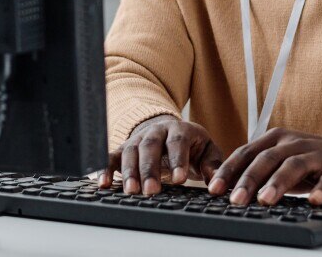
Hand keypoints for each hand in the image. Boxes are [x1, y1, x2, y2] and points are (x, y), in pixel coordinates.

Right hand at [99, 115, 223, 195]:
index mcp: (179, 129)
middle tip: (151, 190)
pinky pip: (112, 156)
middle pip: (150, 146)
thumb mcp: (207, 151)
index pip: (177, 142)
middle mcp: (155, 131)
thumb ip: (213, 165)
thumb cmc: (191, 145)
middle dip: (149, 169)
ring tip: (131, 191)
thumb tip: (217, 184)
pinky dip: (106, 168)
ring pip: (130, 151)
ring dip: (129, 171)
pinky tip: (103, 183)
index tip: (179, 179)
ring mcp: (138, 138)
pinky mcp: (124, 147)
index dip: (178, 159)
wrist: (169, 130)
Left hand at [208, 128, 321, 205]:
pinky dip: (321, 190)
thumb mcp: (281, 159)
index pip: (247, 152)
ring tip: (265, 199)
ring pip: (293, 166)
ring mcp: (315, 155)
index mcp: (275, 139)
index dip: (229, 170)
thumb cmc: (309, 160)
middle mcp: (293, 144)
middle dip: (249, 179)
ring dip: (278, 183)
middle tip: (235, 199)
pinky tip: (314, 200)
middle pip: (267, 159)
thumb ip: (258, 169)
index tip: (214, 189)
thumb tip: (227, 190)